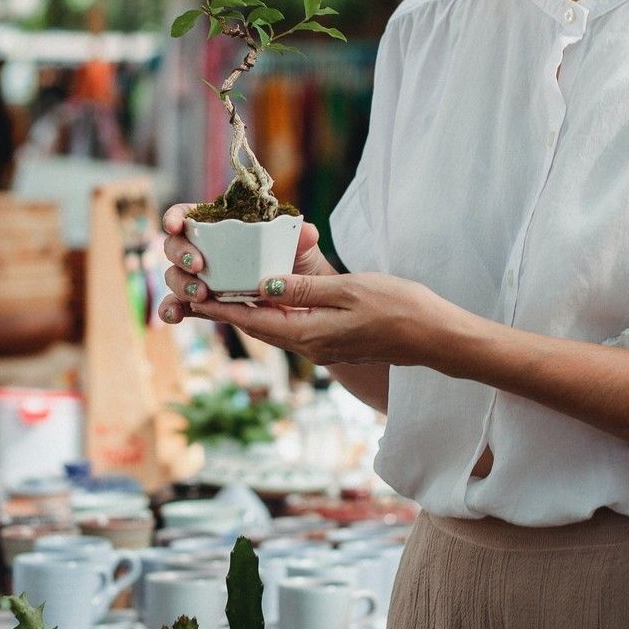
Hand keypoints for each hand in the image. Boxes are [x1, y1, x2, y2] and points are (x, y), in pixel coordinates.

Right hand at [157, 201, 334, 322]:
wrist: (304, 301)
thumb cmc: (299, 265)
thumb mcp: (303, 250)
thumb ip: (302, 239)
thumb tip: (308, 232)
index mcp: (223, 227)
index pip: (191, 215)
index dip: (176, 216)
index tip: (175, 225)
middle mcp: (206, 250)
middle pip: (175, 246)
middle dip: (181, 254)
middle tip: (199, 266)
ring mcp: (201, 278)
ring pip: (175, 276)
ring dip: (181, 284)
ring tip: (201, 295)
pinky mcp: (201, 304)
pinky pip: (180, 305)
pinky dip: (172, 309)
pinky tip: (174, 316)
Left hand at [186, 270, 452, 368]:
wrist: (435, 337)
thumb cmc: (398, 308)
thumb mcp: (349, 290)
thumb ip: (304, 288)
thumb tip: (263, 284)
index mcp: (310, 334)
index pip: (254, 320)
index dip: (221, 308)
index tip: (193, 296)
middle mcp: (311, 345)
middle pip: (259, 326)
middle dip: (228, 309)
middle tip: (199, 290)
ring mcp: (323, 345)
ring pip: (275, 326)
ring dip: (249, 310)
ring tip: (225, 291)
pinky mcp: (335, 340)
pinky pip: (293, 326)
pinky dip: (274, 311)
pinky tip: (269, 295)